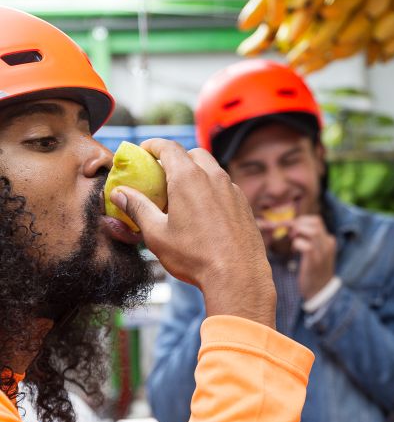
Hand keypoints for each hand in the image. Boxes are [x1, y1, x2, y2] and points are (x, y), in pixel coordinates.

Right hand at [110, 139, 274, 326]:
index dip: (153, 145)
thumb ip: (138, 208)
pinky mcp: (245, 205)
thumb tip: (119, 193)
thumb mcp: (156, 233)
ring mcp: (233, 190)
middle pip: (194, 154)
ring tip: (183, 193)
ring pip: (213, 170)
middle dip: (177, 157)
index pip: (169, 147)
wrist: (238, 276)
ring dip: (197, 173)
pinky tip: (204, 210)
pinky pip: (226, 188)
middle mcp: (214, 177)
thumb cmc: (194, 256)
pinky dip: (213, 189)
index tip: (143, 151)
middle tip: (163, 173)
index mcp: (189, 178)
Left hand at [288, 215, 336, 299]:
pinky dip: (297, 244)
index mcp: (328, 241)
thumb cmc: (313, 271)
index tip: (292, 227)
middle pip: (315, 222)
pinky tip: (294, 250)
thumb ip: (310, 240)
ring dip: (299, 232)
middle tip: (290, 233)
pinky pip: (307, 246)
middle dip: (299, 223)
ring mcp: (323, 253)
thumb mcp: (315, 252)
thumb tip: (293, 227)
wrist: (320, 291)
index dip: (302, 220)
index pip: (317, 220)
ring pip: (313, 231)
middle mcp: (328, 244)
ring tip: (292, 239)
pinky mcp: (315, 261)